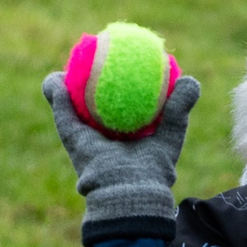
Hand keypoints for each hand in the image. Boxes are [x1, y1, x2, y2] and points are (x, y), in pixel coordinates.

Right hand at [41, 71, 200, 228]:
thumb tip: (190, 80)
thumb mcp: (173, 132)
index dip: (117, 82)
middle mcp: (105, 136)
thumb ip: (180, 106)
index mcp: (127, 134)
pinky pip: (62, 116)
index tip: (120, 59)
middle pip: (92, 102)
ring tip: (70, 63)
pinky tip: (57, 78)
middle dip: (87, 80)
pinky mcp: (72, 143)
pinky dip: (57, 97)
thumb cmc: (155, 166)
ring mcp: (86, 140)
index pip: (120, 103)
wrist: (132, 191)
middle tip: (92, 55)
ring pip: (70, 107)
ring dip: (65, 85)